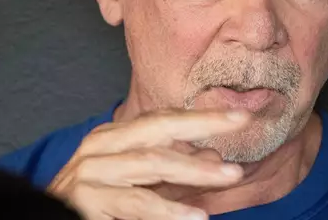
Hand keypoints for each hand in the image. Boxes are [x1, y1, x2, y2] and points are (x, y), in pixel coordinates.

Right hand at [48, 109, 250, 219]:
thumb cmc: (98, 207)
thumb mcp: (143, 186)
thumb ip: (176, 175)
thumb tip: (214, 159)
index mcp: (114, 137)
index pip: (163, 119)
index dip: (201, 117)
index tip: (239, 116)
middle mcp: (100, 146)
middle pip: (159, 127)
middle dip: (202, 123)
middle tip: (241, 121)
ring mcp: (91, 171)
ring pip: (151, 162)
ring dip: (195, 170)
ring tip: (230, 175)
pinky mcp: (86, 200)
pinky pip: (135, 202)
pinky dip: (168, 211)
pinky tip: (197, 217)